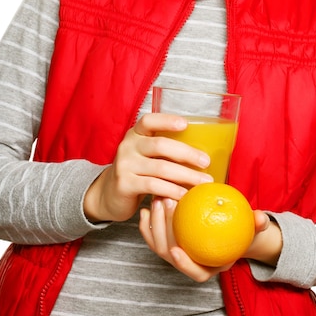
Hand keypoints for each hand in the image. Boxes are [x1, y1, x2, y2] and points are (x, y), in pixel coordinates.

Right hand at [83, 112, 212, 222]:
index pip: (148, 121)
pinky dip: (173, 190)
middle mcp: (128, 146)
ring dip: (186, 175)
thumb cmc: (136, 172)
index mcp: (135, 134)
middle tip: (205, 162)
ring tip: (203, 183)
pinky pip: (154, 186)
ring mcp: (125, 165)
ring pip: (161, 168)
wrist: (109, 195)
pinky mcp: (125, 184)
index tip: (185, 124)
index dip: (166, 120)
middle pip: (160, 145)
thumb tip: (200, 152)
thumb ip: (163, 150)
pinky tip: (185, 195)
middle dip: (187, 153)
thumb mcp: (145, 155)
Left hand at [139, 196, 276, 281]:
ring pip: (159, 245)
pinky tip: (146, 207)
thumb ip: (256, 224)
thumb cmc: (241, 229)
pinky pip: (153, 236)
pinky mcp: (167, 241)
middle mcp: (191, 263)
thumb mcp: (252, 227)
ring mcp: (177, 253)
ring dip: (154, 224)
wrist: (229, 228)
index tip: (176, 249)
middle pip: (171, 255)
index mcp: (211, 266)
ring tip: (158, 200)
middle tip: (166, 203)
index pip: (196, 273)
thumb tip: (261, 218)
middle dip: (164, 232)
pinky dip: (147, 224)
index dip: (184, 265)